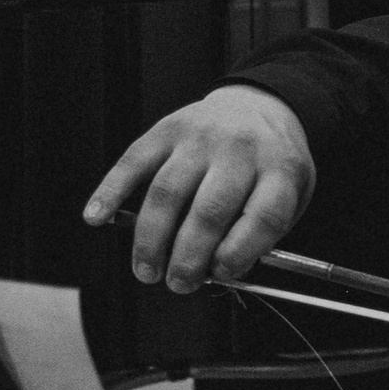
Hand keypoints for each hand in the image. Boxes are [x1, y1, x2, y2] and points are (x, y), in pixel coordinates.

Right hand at [84, 85, 316, 291]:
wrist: (258, 106)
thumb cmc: (270, 163)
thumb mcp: (292, 196)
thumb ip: (262, 234)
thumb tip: (216, 270)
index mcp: (279, 170)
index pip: (262, 217)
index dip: (239, 253)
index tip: (222, 274)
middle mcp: (240, 151)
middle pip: (209, 211)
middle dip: (188, 257)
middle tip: (179, 283)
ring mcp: (200, 138)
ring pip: (167, 193)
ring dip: (151, 239)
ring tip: (147, 270)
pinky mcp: (166, 130)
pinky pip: (133, 162)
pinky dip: (110, 192)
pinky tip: (97, 216)